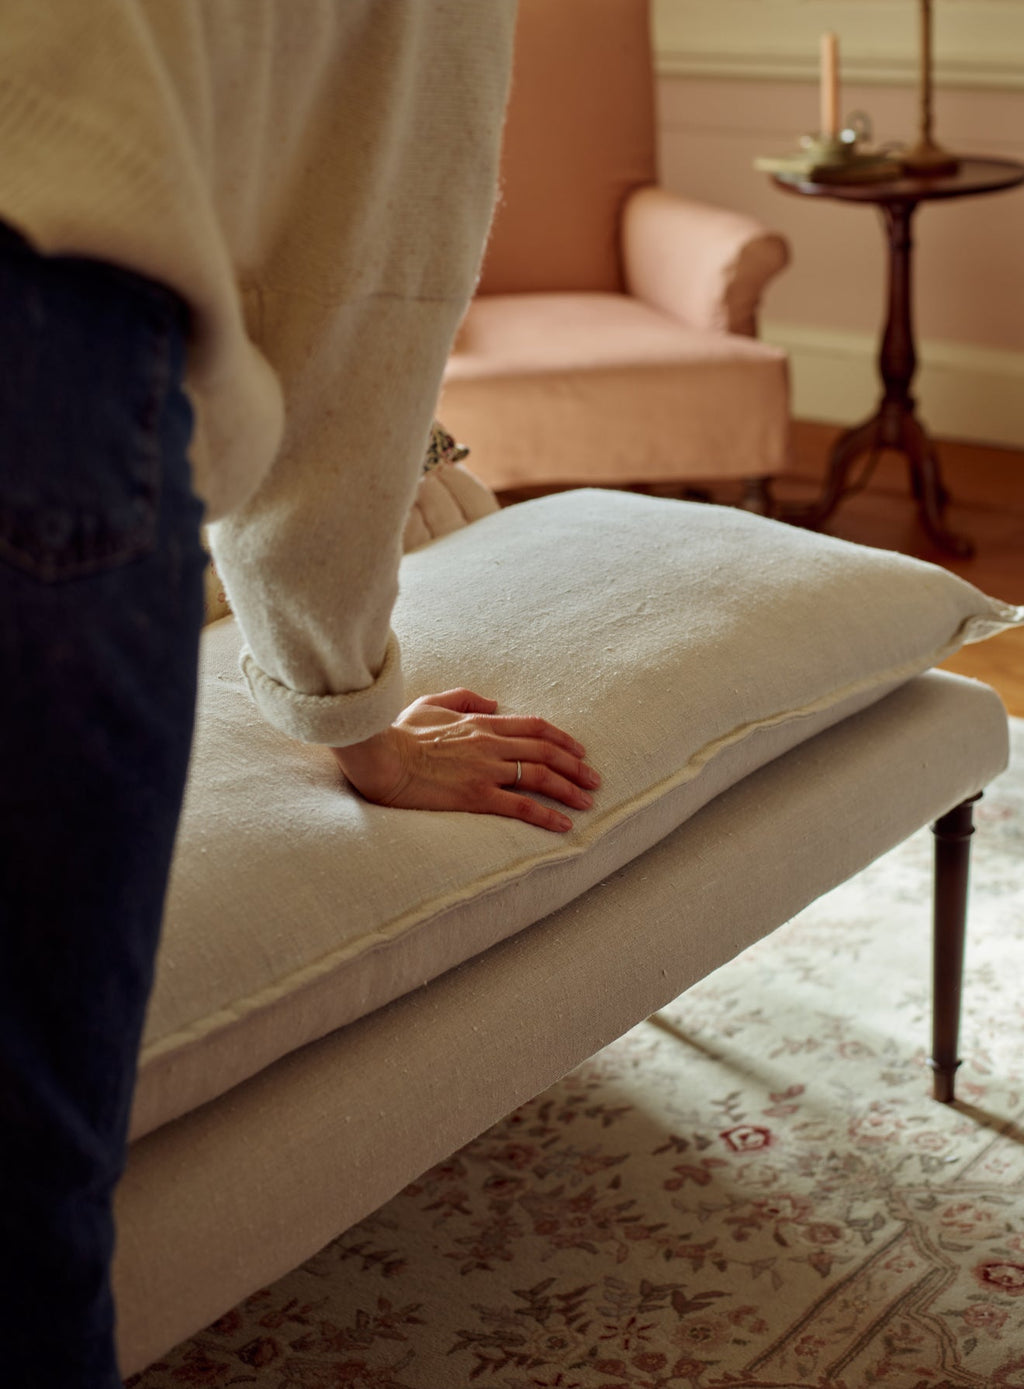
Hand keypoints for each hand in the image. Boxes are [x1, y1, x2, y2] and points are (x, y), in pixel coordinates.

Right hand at [330, 689, 599, 832]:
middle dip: (575, 766)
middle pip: (546, 751)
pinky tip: (563, 825)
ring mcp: (485, 770)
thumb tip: (495, 703)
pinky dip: (546, 815)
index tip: (579, 752)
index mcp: (482, 724)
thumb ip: (466, 699)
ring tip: (586, 801)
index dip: (562, 739)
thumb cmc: (399, 733)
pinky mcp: (475, 796)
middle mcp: (491, 744)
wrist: (380, 757)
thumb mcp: (432, 703)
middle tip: (594, 780)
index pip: (534, 727)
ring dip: (568, 789)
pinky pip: (520, 806)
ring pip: (540, 776)